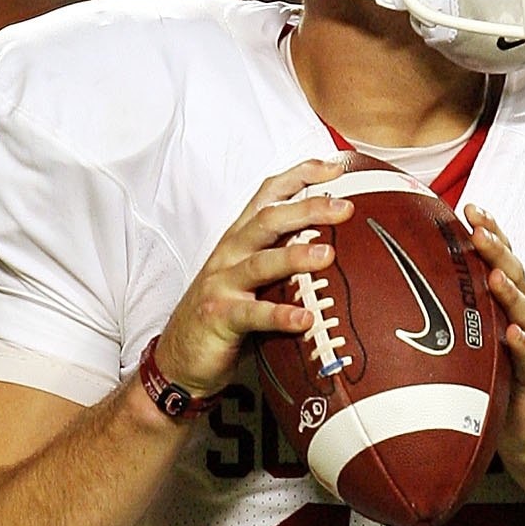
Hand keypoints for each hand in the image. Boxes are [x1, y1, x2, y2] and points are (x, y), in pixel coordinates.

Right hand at [154, 159, 353, 401]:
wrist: (179, 358)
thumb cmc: (224, 316)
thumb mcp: (252, 281)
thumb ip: (282, 263)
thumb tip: (337, 252)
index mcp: (240, 239)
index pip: (268, 195)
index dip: (300, 176)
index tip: (335, 167)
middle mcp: (230, 253)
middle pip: (269, 220)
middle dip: (308, 209)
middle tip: (345, 208)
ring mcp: (222, 284)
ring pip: (261, 262)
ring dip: (296, 256)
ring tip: (328, 255)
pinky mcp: (219, 317)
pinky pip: (253, 314)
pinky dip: (280, 315)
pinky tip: (306, 319)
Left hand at [466, 208, 524, 479]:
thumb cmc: (495, 389)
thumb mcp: (467, 351)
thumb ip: (445, 326)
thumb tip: (394, 306)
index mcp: (505, 310)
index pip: (500, 262)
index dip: (489, 233)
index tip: (469, 207)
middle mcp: (521, 322)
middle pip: (514, 274)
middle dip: (497, 247)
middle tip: (478, 224)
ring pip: (524, 310)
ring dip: (510, 289)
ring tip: (495, 273)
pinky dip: (523, 344)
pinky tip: (513, 333)